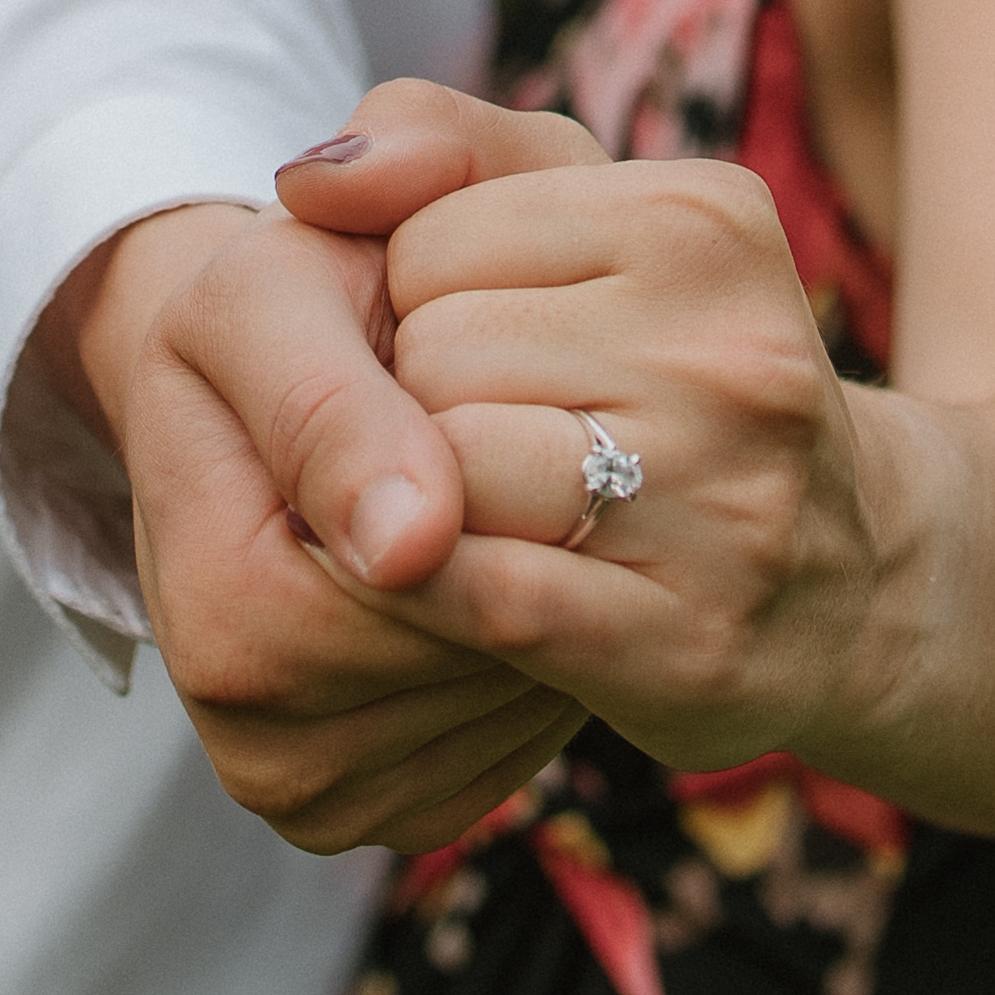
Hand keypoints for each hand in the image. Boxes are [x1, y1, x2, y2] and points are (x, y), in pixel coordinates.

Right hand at [37, 82, 605, 852]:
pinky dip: (537, 674)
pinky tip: (504, 590)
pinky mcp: (392, 811)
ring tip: (506, 527)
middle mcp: (264, 748)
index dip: (485, 522)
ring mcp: (330, 798)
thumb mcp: (263, 314)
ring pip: (509, 715)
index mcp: (225, 625)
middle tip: (518, 475)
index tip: (501, 433)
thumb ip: (324, 411)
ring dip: (542, 620)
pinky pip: (515, 755)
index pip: (415, 603)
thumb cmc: (266, 344)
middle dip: (519, 568)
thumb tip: (408, 546)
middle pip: (471, 669)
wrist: (258, 412)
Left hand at [295, 154, 883, 775]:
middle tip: (496, 438)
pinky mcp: (689, 640)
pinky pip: (485, 593)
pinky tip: (460, 578)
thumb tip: (310, 180)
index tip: (487, 349)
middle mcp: (729, 357)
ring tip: (500, 509)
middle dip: (425, 407)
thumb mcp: (590, 224)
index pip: (426, 247)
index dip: (422, 311)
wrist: (841, 572)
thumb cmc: (678, 385)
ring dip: (430, 501)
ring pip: (443, 479)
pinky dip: (433, 586)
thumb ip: (445, 149)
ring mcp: (725, 505)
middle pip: (431, 364)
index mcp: (699, 227)